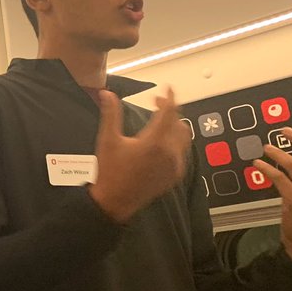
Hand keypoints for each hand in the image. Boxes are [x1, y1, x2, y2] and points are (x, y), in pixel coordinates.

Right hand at [89, 88, 190, 223]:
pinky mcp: (176, 175)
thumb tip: (107, 93)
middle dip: (170, 110)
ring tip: (161, 122)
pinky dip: (176, 142)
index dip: (169, 97)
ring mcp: (175, 165)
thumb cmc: (110, 171)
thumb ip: (111, 114)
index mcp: (154, 142)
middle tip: (156, 103)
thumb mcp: (108, 140)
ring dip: (175, 125)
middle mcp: (170, 153)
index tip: (167, 88)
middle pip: (179, 122)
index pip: (170, 112)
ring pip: (184, 137)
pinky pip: (182, 152)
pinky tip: (162, 142)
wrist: (115, 201)